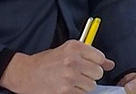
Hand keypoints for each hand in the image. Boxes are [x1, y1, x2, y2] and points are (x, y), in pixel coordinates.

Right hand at [0, 39, 114, 92]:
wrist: (25, 73)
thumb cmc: (46, 62)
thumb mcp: (67, 51)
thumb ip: (90, 56)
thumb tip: (110, 64)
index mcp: (74, 47)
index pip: (100, 57)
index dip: (96, 64)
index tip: (88, 66)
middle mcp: (73, 60)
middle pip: (97, 73)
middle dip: (90, 76)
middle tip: (78, 75)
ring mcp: (69, 76)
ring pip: (91, 85)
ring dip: (83, 86)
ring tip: (71, 81)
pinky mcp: (65, 91)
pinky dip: (77, 93)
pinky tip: (67, 88)